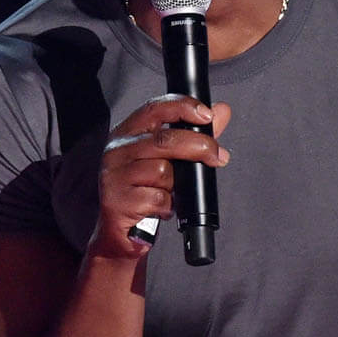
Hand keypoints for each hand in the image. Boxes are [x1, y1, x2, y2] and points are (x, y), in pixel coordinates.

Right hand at [90, 95, 230, 259]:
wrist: (120, 230)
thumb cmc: (144, 189)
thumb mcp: (168, 158)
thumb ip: (195, 133)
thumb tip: (222, 111)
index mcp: (128, 132)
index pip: (155, 108)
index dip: (183, 106)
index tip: (207, 115)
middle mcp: (117, 149)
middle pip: (165, 140)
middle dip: (199, 146)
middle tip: (217, 156)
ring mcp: (115, 175)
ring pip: (163, 171)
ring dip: (176, 185)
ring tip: (168, 192)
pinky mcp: (118, 200)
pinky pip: (158, 198)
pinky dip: (167, 205)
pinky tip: (160, 207)